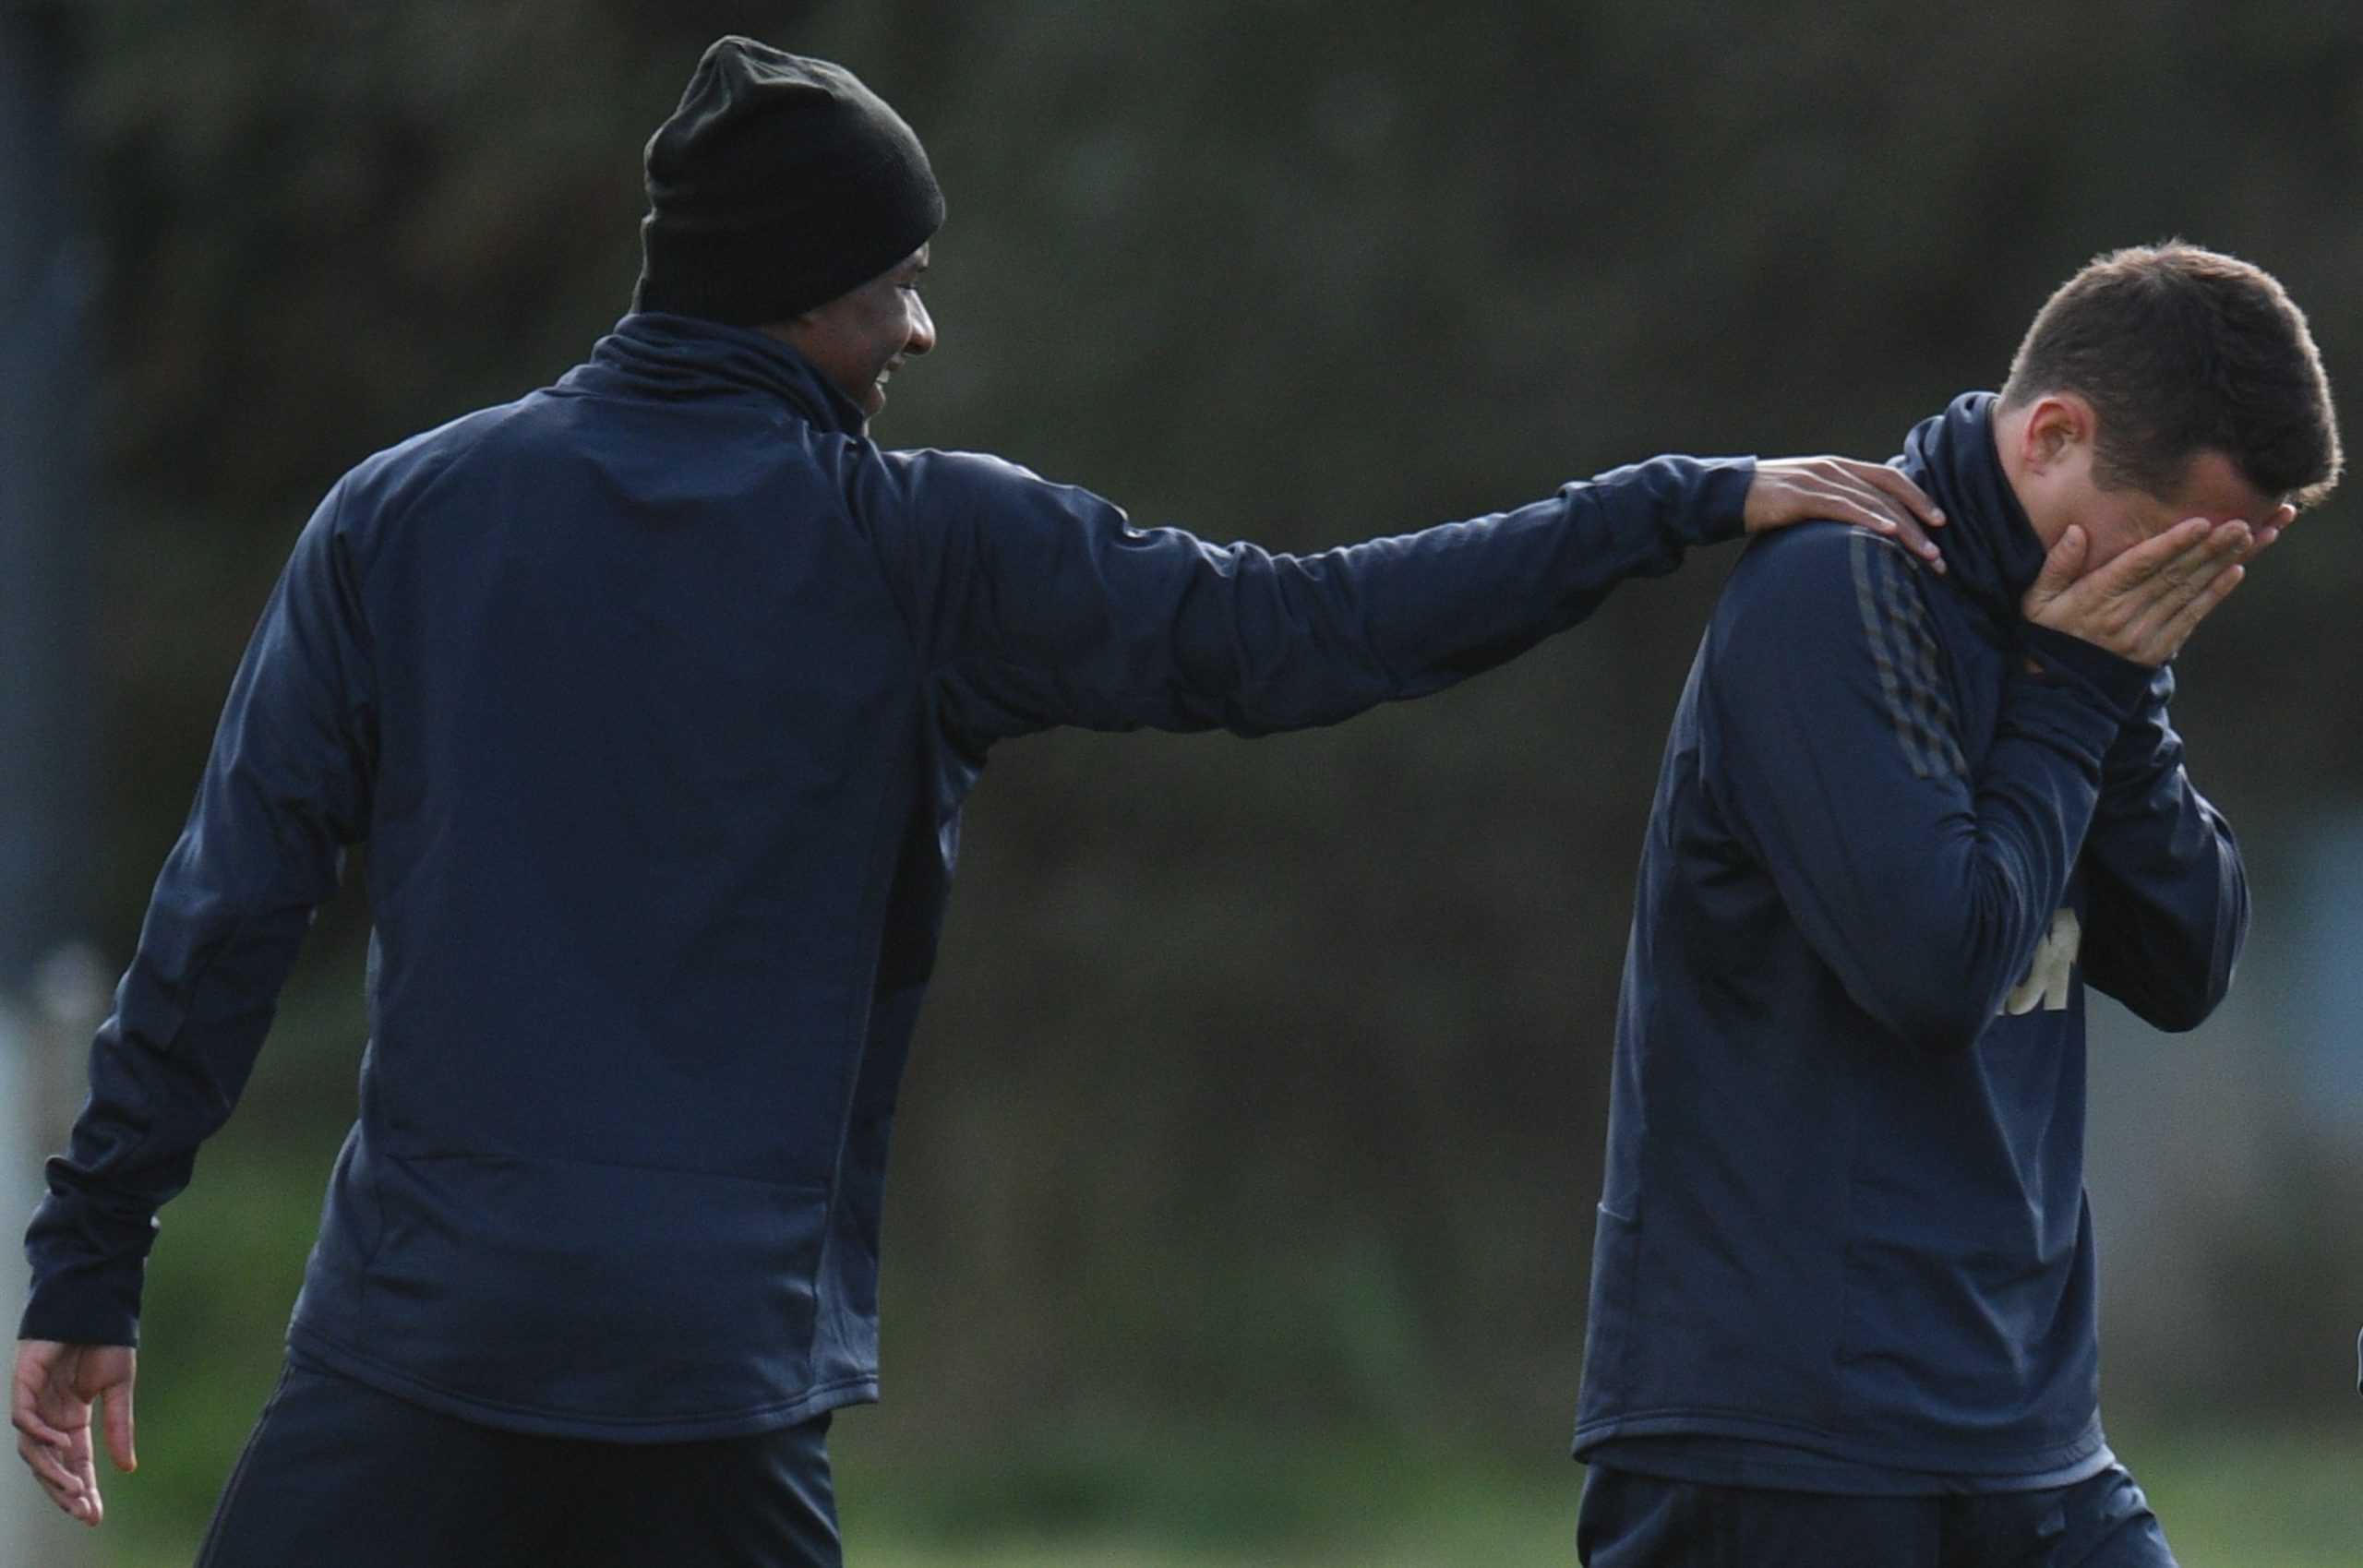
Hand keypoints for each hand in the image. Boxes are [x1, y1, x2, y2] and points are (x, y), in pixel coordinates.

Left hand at [13, 1339, 135, 1526]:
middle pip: (50, 1465)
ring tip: (75, 1488)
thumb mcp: (119, 1388)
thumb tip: (127, 1468)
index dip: (84, 1490)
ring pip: (33, 1450)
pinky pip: (24, 1419)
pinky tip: (62, 1442)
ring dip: (52, 1472)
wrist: (94, 1304)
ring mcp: (34, 1402)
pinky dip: (39, 1434)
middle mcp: (49, 1417)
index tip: (94, 1516)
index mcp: (72, 1420)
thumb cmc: (107, 1341)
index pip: (75, 1464)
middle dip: (66, 1491)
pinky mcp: (24, 1384)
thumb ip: (119, 1426)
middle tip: (84, 1512)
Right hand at [1745, 457, 1946, 570]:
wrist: (1723, 495)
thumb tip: (1858, 528)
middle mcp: (1833, 469)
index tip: (1940, 522)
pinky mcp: (1800, 496)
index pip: (1888, 478)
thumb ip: (1832, 505)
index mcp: (1837, 467)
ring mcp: (1817, 480)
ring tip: (1925, 554)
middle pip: (1887, 494)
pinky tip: (1887, 533)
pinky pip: (1842, 507)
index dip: (1917, 497)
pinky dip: (1868, 520)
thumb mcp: (1806, 499)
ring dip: (1903, 530)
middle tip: (1938, 554)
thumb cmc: (1765, 503)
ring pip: (1872, 503)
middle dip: (1918, 524)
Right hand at [2021, 516, 2266, 666]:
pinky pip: (2192, 617)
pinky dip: (2215, 594)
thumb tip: (2076, 531)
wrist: (2060, 692)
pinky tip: (2235, 572)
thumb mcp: (2036, 601)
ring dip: (2221, 564)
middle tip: (2241, 523)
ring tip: (2248, 539)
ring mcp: (2146, 635)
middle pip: (2174, 575)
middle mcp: (2126, 616)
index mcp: (2096, 598)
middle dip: (2210, 547)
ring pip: (2189, 592)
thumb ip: (2056, 566)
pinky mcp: (2159, 649)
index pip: (2140, 566)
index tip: (2201, 523)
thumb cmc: (2047, 636)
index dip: (2172, 544)